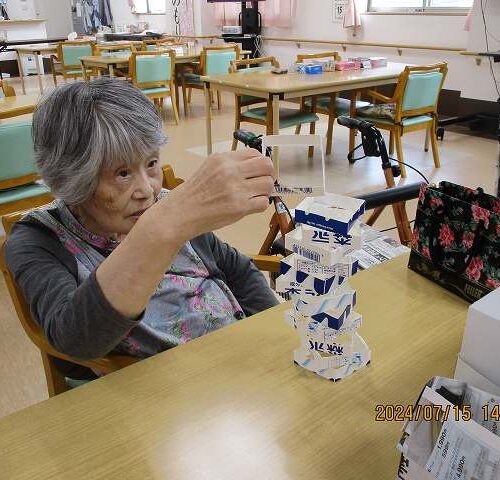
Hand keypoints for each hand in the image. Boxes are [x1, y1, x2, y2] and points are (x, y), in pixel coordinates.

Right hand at [155, 149, 274, 240]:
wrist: (181, 213)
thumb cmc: (194, 193)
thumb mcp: (209, 168)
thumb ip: (230, 165)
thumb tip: (255, 166)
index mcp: (223, 159)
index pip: (255, 153)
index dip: (260, 164)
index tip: (258, 172)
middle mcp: (230, 171)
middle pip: (266, 166)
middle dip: (268, 175)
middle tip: (262, 183)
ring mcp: (236, 189)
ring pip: (268, 184)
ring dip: (265, 191)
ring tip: (254, 196)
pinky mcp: (239, 207)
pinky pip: (263, 203)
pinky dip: (259, 205)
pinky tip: (249, 206)